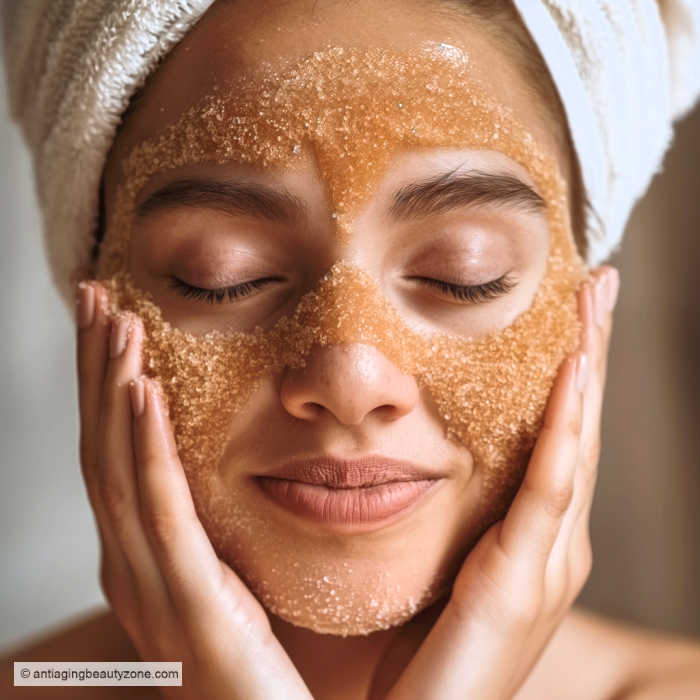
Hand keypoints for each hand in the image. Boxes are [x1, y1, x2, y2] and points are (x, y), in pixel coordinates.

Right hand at [75, 281, 311, 699]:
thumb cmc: (265, 676)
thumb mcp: (234, 589)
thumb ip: (216, 539)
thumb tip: (225, 476)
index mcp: (147, 563)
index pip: (116, 455)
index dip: (105, 385)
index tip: (114, 322)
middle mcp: (135, 572)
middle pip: (104, 449)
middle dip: (96, 369)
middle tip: (96, 297)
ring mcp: (156, 593)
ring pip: (120, 469)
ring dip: (114, 388)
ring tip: (118, 323)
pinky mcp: (194, 609)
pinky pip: (161, 513)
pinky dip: (146, 447)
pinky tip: (143, 390)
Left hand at [383, 266, 619, 699]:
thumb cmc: (416, 649)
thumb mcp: (438, 561)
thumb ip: (443, 511)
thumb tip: (401, 448)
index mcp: (531, 537)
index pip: (557, 435)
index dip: (569, 372)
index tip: (567, 308)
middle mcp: (553, 543)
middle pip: (580, 426)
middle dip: (591, 350)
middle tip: (596, 281)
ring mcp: (547, 562)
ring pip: (578, 443)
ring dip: (588, 366)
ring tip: (594, 298)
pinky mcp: (522, 580)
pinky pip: (551, 487)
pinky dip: (567, 425)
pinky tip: (573, 367)